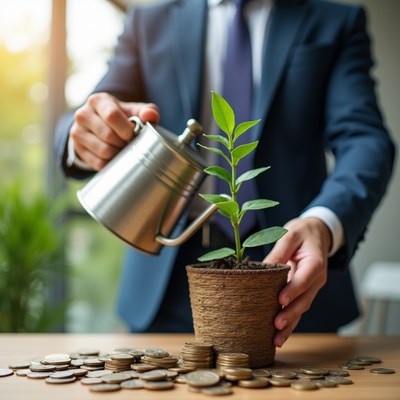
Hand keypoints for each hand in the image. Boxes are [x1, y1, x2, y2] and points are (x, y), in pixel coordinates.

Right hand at [70, 92, 159, 169]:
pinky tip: (115, 156)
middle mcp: (83, 114)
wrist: (101, 125)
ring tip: (123, 149)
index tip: (132, 134)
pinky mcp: (78, 148)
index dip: (125, 128)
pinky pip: (98, 163)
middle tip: (129, 143)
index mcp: (98, 101)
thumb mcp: (134, 111)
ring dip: (118, 153)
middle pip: (108, 135)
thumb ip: (147, 111)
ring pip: (103, 151)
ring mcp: (77, 132)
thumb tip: (151, 116)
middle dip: (123, 143)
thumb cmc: (122, 117)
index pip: (111, 115)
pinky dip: (111, 163)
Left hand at [263, 217, 331, 347]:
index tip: (280, 300)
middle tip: (276, 325)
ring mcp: (313, 287)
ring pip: (302, 308)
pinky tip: (280, 334)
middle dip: (291, 314)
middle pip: (305, 300)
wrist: (318, 233)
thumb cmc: (303, 232)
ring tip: (277, 339)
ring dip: (290, 324)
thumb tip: (263, 269)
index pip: (304, 279)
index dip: (293, 290)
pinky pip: (299, 307)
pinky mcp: (306, 291)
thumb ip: (279, 251)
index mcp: (315, 263)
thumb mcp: (291, 234)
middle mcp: (317, 279)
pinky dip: (291, 321)